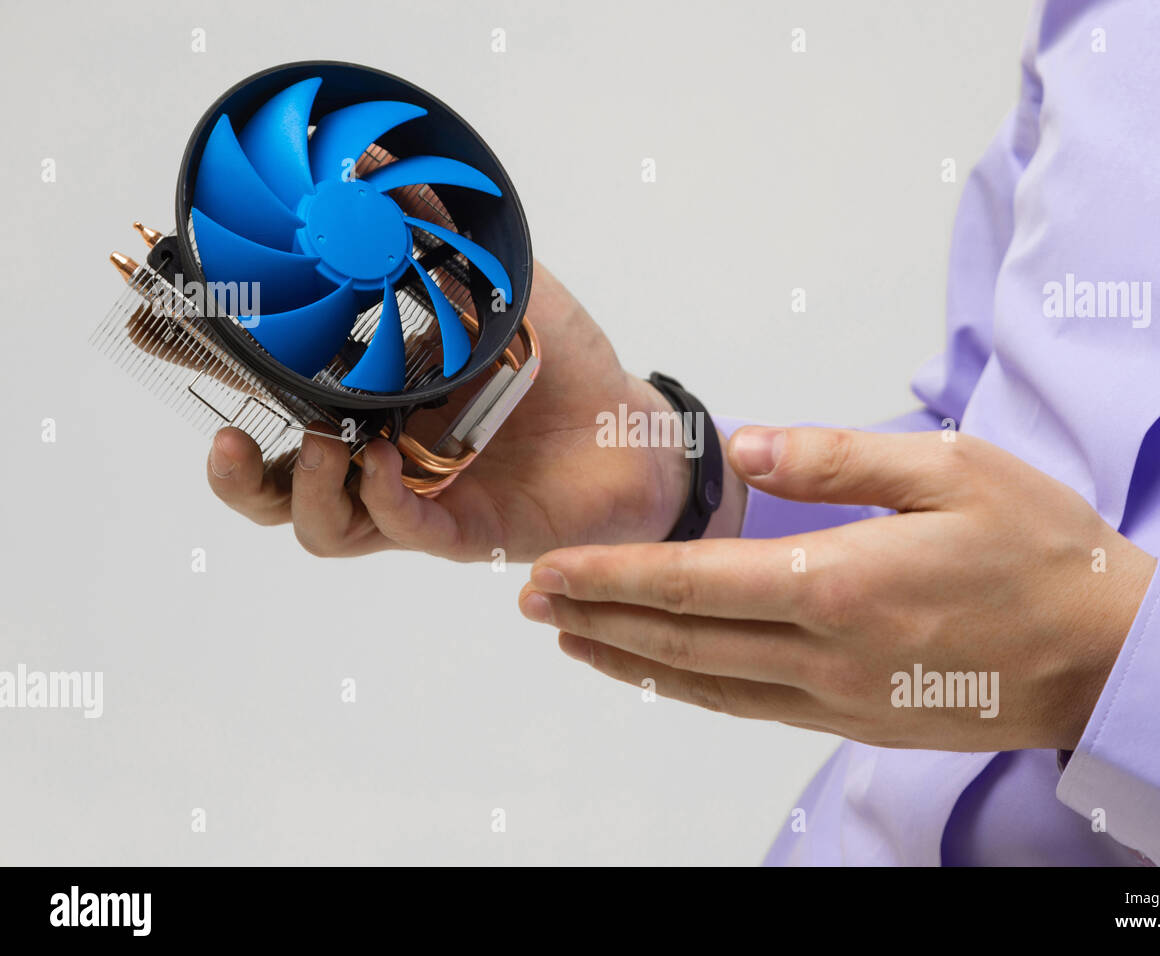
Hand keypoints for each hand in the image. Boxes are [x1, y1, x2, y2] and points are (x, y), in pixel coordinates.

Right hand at [206, 262, 745, 560]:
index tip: (164, 344)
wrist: (635, 426)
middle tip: (229, 443)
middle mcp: (385, 463)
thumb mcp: (498, 285)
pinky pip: (406, 532)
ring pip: (328, 528)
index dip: (217, 389)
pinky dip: (385, 502)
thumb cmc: (562, 364)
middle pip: (279, 495)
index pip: (277, 410)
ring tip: (320, 442)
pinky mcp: (467, 533)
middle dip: (241, 479)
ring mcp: (421, 502)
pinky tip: (383, 464)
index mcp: (375, 408)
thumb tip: (377, 167)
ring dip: (307, 491)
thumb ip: (437, 234)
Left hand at [518, 426, 1155, 751]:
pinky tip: (661, 672)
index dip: (612, 575)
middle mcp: (825, 653)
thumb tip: (745, 449)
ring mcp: (837, 699)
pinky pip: (750, 707)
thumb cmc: (1040, 550)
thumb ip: (840, 459)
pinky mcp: (854, 721)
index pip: (694, 583)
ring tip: (572, 636)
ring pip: (705, 686)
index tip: (551, 566)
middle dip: (597, 616)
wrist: (1107, 657)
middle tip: (532, 598)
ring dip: (629, 660)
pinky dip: (690, 689)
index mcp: (841, 583)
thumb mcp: (952, 469)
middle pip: (681, 641)